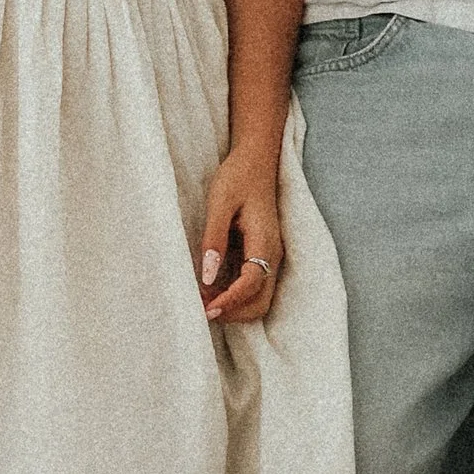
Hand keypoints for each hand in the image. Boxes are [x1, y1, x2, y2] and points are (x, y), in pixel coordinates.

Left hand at [198, 150, 283, 324]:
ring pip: (259, 298)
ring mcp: (271, 256)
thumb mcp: (219, 202)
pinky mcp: (262, 254)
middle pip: (261, 302)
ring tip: (203, 302)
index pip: (251, 284)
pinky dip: (235, 296)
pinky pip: (254, 286)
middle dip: (233, 313)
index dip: (229, 302)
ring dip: (234, 307)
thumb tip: (208, 277)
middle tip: (201, 311)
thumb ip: (214, 239)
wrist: (256, 159)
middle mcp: (273, 254)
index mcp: (265, 241)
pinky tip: (211, 289)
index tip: (205, 311)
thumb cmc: (237, 176)